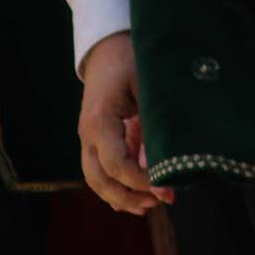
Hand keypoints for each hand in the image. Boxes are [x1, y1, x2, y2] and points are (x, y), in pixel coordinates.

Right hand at [78, 32, 173, 213]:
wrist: (108, 50)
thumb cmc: (130, 63)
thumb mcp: (147, 88)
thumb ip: (153, 125)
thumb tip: (166, 164)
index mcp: (100, 121)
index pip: (115, 163)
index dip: (139, 180)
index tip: (164, 188)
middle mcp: (88, 135)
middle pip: (99, 179)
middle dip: (127, 195)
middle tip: (159, 201)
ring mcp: (88, 139)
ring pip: (96, 179)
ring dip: (121, 196)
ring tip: (151, 204)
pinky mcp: (95, 140)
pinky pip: (100, 171)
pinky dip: (116, 187)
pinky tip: (136, 198)